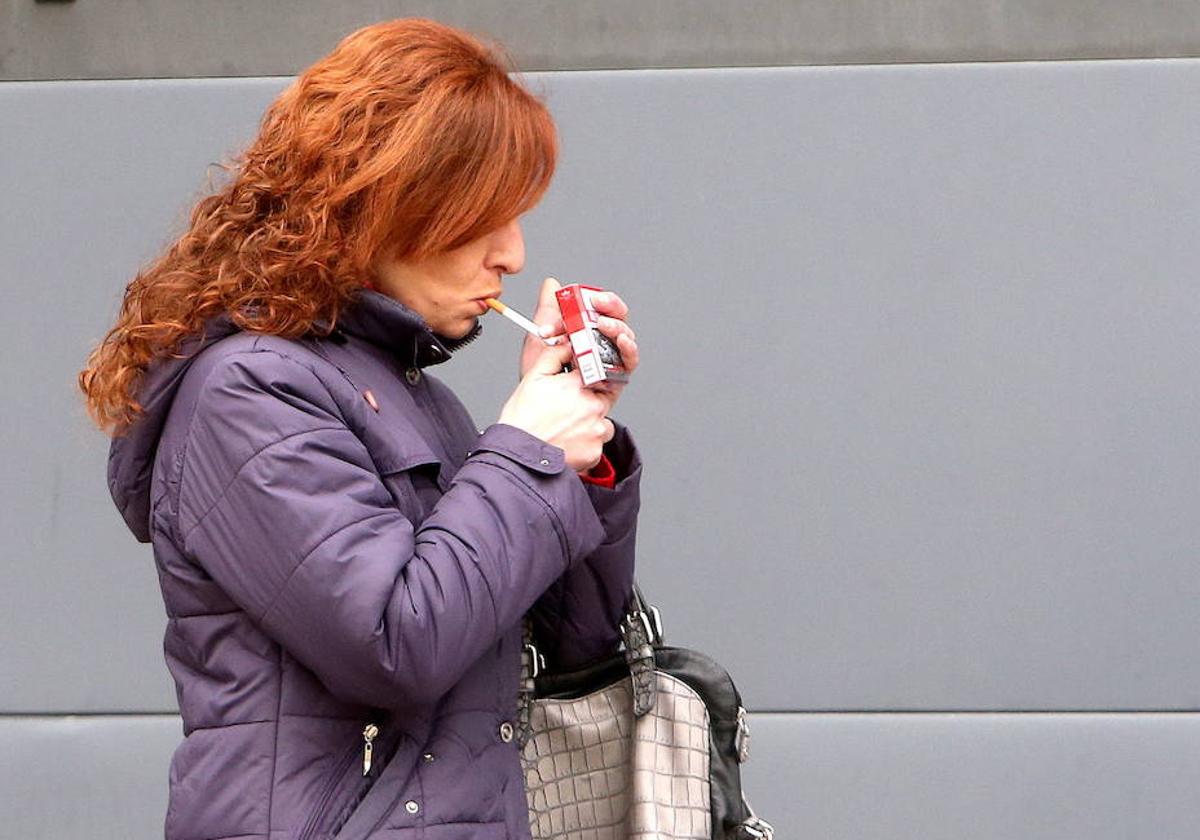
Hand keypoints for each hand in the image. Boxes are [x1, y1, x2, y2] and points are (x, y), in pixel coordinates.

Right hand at [500, 340, 615, 471]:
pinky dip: (585, 445)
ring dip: (589, 425)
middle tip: (567, 411)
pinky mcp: (595, 452)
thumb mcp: (534, 378)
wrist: (518, 455)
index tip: (580, 385)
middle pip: (602, 399)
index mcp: (580, 386)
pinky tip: (566, 442)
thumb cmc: (522, 420)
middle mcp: (594, 407)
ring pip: (602, 424)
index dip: (588, 379)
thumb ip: (553, 356)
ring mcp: (596, 431)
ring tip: (566, 429)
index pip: (598, 372)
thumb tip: (566, 346)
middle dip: (588, 403)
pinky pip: (596, 445)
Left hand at [518, 278, 639, 416]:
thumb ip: (547, 311)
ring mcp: (610, 360)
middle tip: (598, 303)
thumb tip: (552, 284)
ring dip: (617, 327)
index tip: (592, 296)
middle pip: (618, 319)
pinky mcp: (616, 378)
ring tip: (603, 324)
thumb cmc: (540, 375)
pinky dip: (629, 349)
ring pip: (625, 337)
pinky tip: (622, 341)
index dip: (600, 299)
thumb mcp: (539, 338)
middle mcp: (601, 343)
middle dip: (612, 307)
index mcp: (585, 330)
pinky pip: (629, 362)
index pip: (601, 308)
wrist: (537, 404)